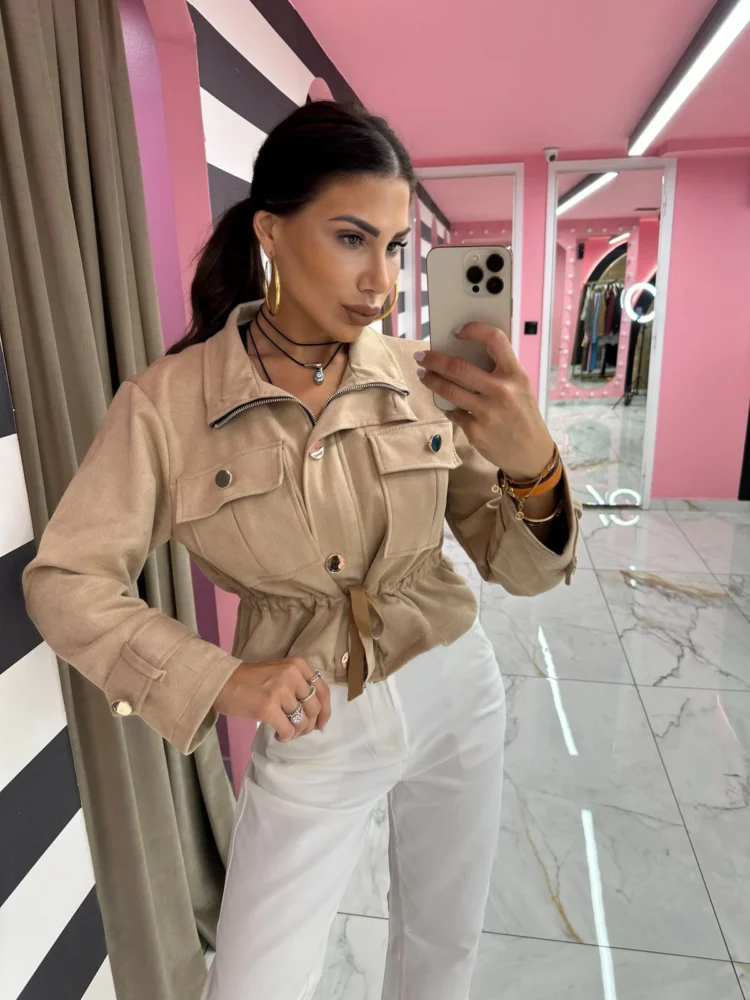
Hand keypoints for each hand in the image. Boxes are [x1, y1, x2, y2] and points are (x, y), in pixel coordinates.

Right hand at [214, 657, 330, 741]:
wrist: (221, 683)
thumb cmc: (250, 680)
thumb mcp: (279, 672)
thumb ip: (297, 685)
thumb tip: (316, 714)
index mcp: (297, 665)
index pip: (322, 690)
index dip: (325, 710)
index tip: (321, 723)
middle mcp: (291, 675)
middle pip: (314, 708)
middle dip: (310, 725)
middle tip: (300, 731)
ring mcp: (280, 691)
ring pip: (302, 721)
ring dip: (297, 732)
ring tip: (287, 732)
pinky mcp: (268, 707)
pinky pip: (288, 730)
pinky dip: (286, 736)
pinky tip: (278, 735)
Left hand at [415, 323, 554, 480]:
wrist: (531, 453)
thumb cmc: (523, 415)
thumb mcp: (520, 388)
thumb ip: (499, 371)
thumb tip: (461, 353)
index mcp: (515, 375)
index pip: (495, 339)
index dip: (474, 329)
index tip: (458, 331)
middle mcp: (502, 391)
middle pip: (458, 367)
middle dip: (434, 359)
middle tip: (421, 356)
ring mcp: (487, 413)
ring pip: (448, 390)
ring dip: (430, 380)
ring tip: (423, 375)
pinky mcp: (475, 432)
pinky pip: (453, 412)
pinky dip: (447, 406)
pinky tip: (445, 403)